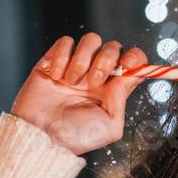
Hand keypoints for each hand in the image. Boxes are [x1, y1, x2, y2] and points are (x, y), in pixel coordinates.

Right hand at [11, 33, 146, 155]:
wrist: (42, 136)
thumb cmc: (74, 137)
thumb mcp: (110, 125)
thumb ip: (123, 97)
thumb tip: (134, 73)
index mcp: (112, 89)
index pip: (133, 62)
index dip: (135, 57)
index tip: (128, 65)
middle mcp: (96, 74)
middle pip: (113, 46)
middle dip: (106, 61)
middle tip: (93, 82)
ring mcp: (75, 66)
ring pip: (91, 40)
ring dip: (83, 60)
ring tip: (72, 83)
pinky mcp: (54, 60)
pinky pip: (65, 42)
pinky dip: (62, 58)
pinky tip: (56, 77)